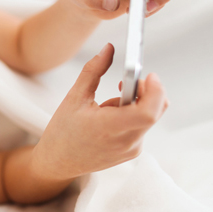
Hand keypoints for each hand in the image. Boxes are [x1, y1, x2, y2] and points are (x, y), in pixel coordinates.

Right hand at [31, 43, 168, 180]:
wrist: (57, 162)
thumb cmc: (62, 132)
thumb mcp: (73, 97)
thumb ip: (93, 71)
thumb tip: (109, 49)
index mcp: (109, 128)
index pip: (148, 111)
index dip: (154, 90)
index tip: (148, 76)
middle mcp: (125, 142)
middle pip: (154, 111)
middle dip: (145, 92)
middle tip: (125, 84)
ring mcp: (131, 150)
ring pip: (148, 118)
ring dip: (133, 106)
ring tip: (106, 109)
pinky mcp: (132, 153)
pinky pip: (142, 128)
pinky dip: (131, 118)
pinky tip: (108, 121)